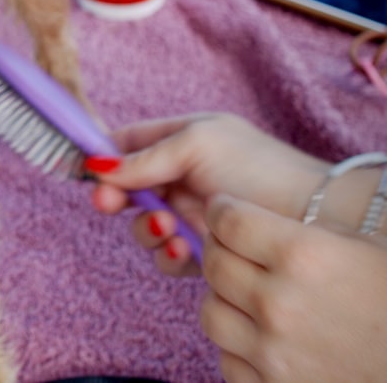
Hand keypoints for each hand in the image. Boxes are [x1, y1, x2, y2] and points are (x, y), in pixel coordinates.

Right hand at [88, 113, 326, 274]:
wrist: (313, 216)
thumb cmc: (258, 168)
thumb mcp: (197, 146)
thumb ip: (144, 157)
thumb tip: (96, 166)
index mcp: (181, 139)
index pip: (127, 143)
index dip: (101, 156)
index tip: (80, 169)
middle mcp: (182, 176)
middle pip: (126, 188)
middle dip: (115, 197)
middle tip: (108, 204)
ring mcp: (191, 214)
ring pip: (142, 225)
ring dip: (145, 229)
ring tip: (165, 229)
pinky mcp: (203, 249)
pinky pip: (167, 255)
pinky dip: (167, 253)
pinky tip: (183, 248)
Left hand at [201, 194, 386, 381]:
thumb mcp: (366, 247)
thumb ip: (305, 231)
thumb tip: (254, 218)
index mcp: (304, 255)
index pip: (229, 220)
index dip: (223, 209)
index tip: (225, 210)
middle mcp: (280, 303)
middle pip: (215, 263)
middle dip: (220, 249)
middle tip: (235, 249)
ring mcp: (275, 352)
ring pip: (211, 312)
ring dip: (225, 298)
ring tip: (248, 295)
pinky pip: (229, 361)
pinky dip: (239, 347)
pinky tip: (264, 337)